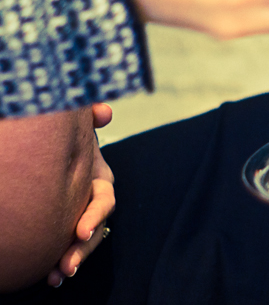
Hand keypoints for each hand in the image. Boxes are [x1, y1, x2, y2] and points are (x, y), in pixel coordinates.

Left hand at [47, 104, 115, 286]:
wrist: (42, 155)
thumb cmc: (64, 139)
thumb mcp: (76, 128)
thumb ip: (89, 116)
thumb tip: (104, 112)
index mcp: (99, 178)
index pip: (104, 199)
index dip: (95, 215)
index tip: (80, 231)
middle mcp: (92, 200)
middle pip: (96, 228)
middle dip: (84, 249)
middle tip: (68, 265)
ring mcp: (80, 215)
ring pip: (84, 242)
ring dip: (74, 259)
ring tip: (59, 275)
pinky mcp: (64, 228)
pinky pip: (67, 248)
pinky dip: (60, 263)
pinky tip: (49, 278)